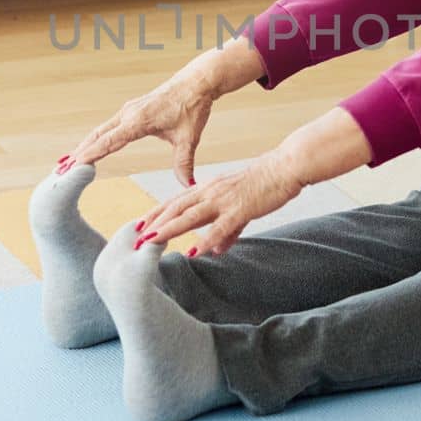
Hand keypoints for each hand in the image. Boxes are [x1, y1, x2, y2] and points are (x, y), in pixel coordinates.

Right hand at [63, 72, 214, 187]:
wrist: (196, 82)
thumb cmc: (193, 107)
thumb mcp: (189, 138)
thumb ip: (184, 162)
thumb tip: (189, 185)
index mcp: (138, 121)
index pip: (108, 141)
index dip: (90, 155)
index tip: (73, 166)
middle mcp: (128, 114)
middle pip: (97, 136)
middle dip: (78, 154)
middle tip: (60, 170)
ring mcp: (128, 111)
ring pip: (100, 131)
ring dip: (84, 146)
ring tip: (66, 162)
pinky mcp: (131, 110)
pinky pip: (108, 127)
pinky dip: (95, 139)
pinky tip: (88, 147)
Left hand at [132, 150, 303, 256]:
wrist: (285, 169)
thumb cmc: (264, 186)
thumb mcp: (239, 209)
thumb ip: (226, 230)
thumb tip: (215, 249)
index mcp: (208, 189)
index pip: (175, 202)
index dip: (155, 214)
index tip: (138, 227)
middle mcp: (210, 192)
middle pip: (175, 208)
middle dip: (154, 224)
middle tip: (135, 240)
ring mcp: (224, 200)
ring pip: (190, 216)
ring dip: (169, 229)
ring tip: (151, 242)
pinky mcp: (240, 208)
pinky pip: (220, 227)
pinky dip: (205, 240)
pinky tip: (194, 251)